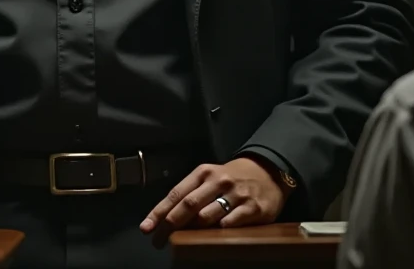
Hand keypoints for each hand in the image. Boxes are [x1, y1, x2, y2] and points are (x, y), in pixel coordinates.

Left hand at [140, 158, 284, 240]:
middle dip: (170, 224)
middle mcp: (218, 181)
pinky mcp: (253, 208)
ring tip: (183, 242)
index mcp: (203, 173)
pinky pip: (232, 223)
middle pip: (189, 204)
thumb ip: (191, 194)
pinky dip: (220, 231)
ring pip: (208, 215)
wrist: (268, 170)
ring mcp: (236, 195)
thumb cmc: (231, 178)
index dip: (159, 212)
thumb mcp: (210, 178)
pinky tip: (213, 237)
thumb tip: (167, 218)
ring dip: (193, 230)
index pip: (176, 193)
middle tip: (158, 241)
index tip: (146, 228)